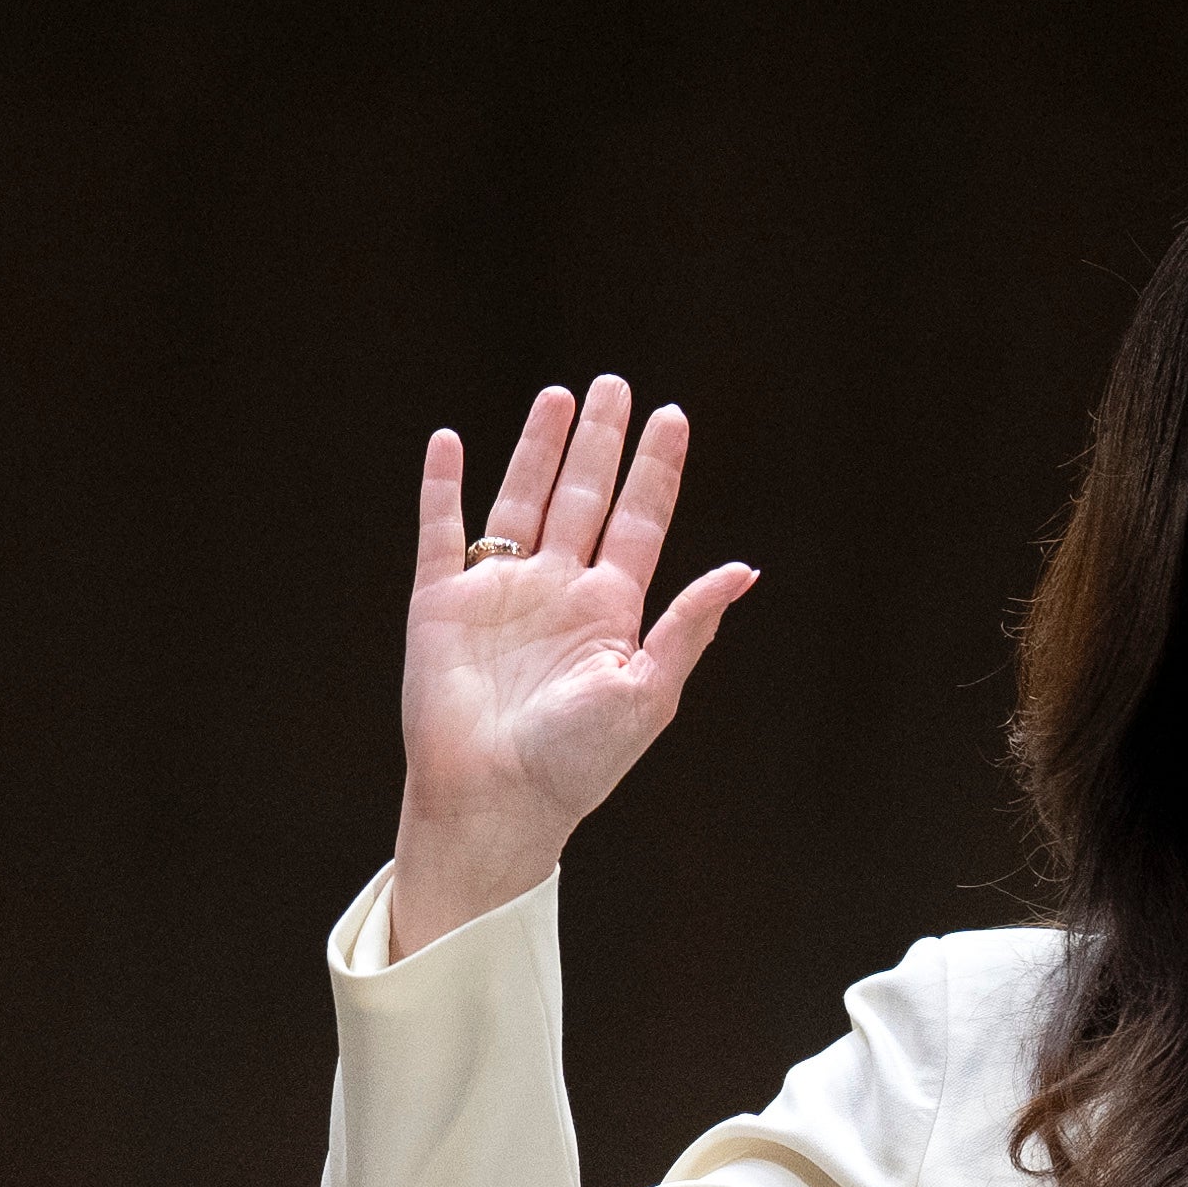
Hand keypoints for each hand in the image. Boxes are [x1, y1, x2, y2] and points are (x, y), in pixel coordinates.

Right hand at [385, 376, 758, 953]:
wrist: (496, 801)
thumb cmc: (577, 763)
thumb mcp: (648, 692)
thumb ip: (689, 625)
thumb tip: (746, 569)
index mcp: (611, 612)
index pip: (640, 521)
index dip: (655, 470)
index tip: (671, 417)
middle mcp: (558, 591)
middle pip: (583, 496)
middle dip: (599, 442)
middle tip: (614, 385)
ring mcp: (499, 592)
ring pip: (521, 499)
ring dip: (537, 448)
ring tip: (557, 396)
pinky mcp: (442, 603)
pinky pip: (441, 531)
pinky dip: (442, 486)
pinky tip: (449, 443)